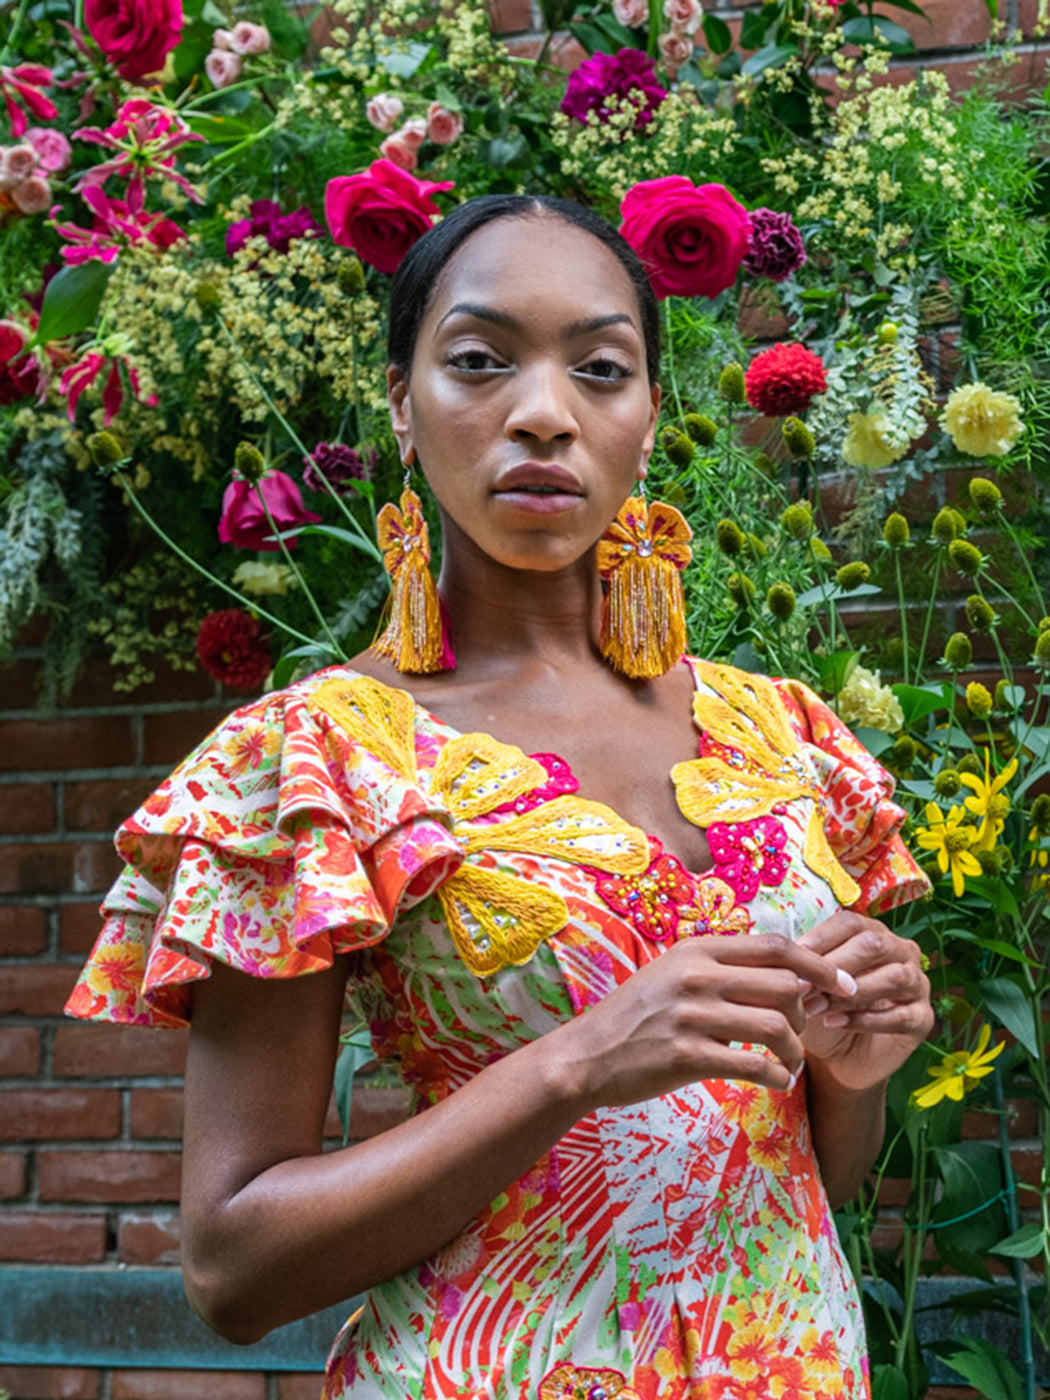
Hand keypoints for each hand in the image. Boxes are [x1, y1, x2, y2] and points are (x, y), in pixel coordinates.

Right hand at [561, 932, 856, 1108]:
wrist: (586, 1056)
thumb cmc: (635, 1018)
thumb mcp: (671, 975)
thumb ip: (719, 969)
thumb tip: (781, 974)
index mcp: (696, 950)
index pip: (775, 945)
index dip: (818, 964)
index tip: (843, 984)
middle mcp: (696, 976)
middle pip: (784, 984)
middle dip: (805, 1014)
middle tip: (801, 1035)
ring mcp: (691, 1015)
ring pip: (776, 1026)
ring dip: (796, 1051)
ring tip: (791, 1064)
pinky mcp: (687, 1055)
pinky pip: (754, 1065)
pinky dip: (777, 1077)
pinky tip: (776, 1082)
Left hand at [797, 910, 932, 1093]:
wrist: (837, 1057)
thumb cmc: (823, 1008)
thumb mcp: (811, 982)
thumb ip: (807, 964)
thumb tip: (793, 954)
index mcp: (873, 933)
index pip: (852, 923)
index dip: (822, 937)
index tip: (795, 955)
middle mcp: (901, 952)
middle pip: (875, 945)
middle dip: (836, 965)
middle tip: (803, 986)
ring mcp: (917, 985)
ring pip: (894, 977)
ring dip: (851, 993)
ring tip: (818, 1007)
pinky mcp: (923, 1019)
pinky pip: (901, 1015)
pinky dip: (865, 1020)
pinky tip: (836, 1022)